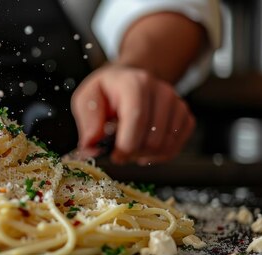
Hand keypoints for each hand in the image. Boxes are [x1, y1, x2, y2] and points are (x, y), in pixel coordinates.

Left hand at [71, 64, 194, 164]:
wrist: (129, 80)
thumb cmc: (106, 91)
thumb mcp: (87, 98)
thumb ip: (88, 121)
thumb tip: (91, 145)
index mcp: (134, 83)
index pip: (137, 117)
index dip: (126, 144)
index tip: (115, 156)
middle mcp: (161, 90)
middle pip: (153, 137)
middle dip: (134, 152)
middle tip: (120, 152)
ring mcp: (177, 103)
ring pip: (166, 145)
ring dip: (146, 155)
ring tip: (130, 147)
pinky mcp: (185, 116)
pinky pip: (176, 146)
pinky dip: (159, 154)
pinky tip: (144, 147)